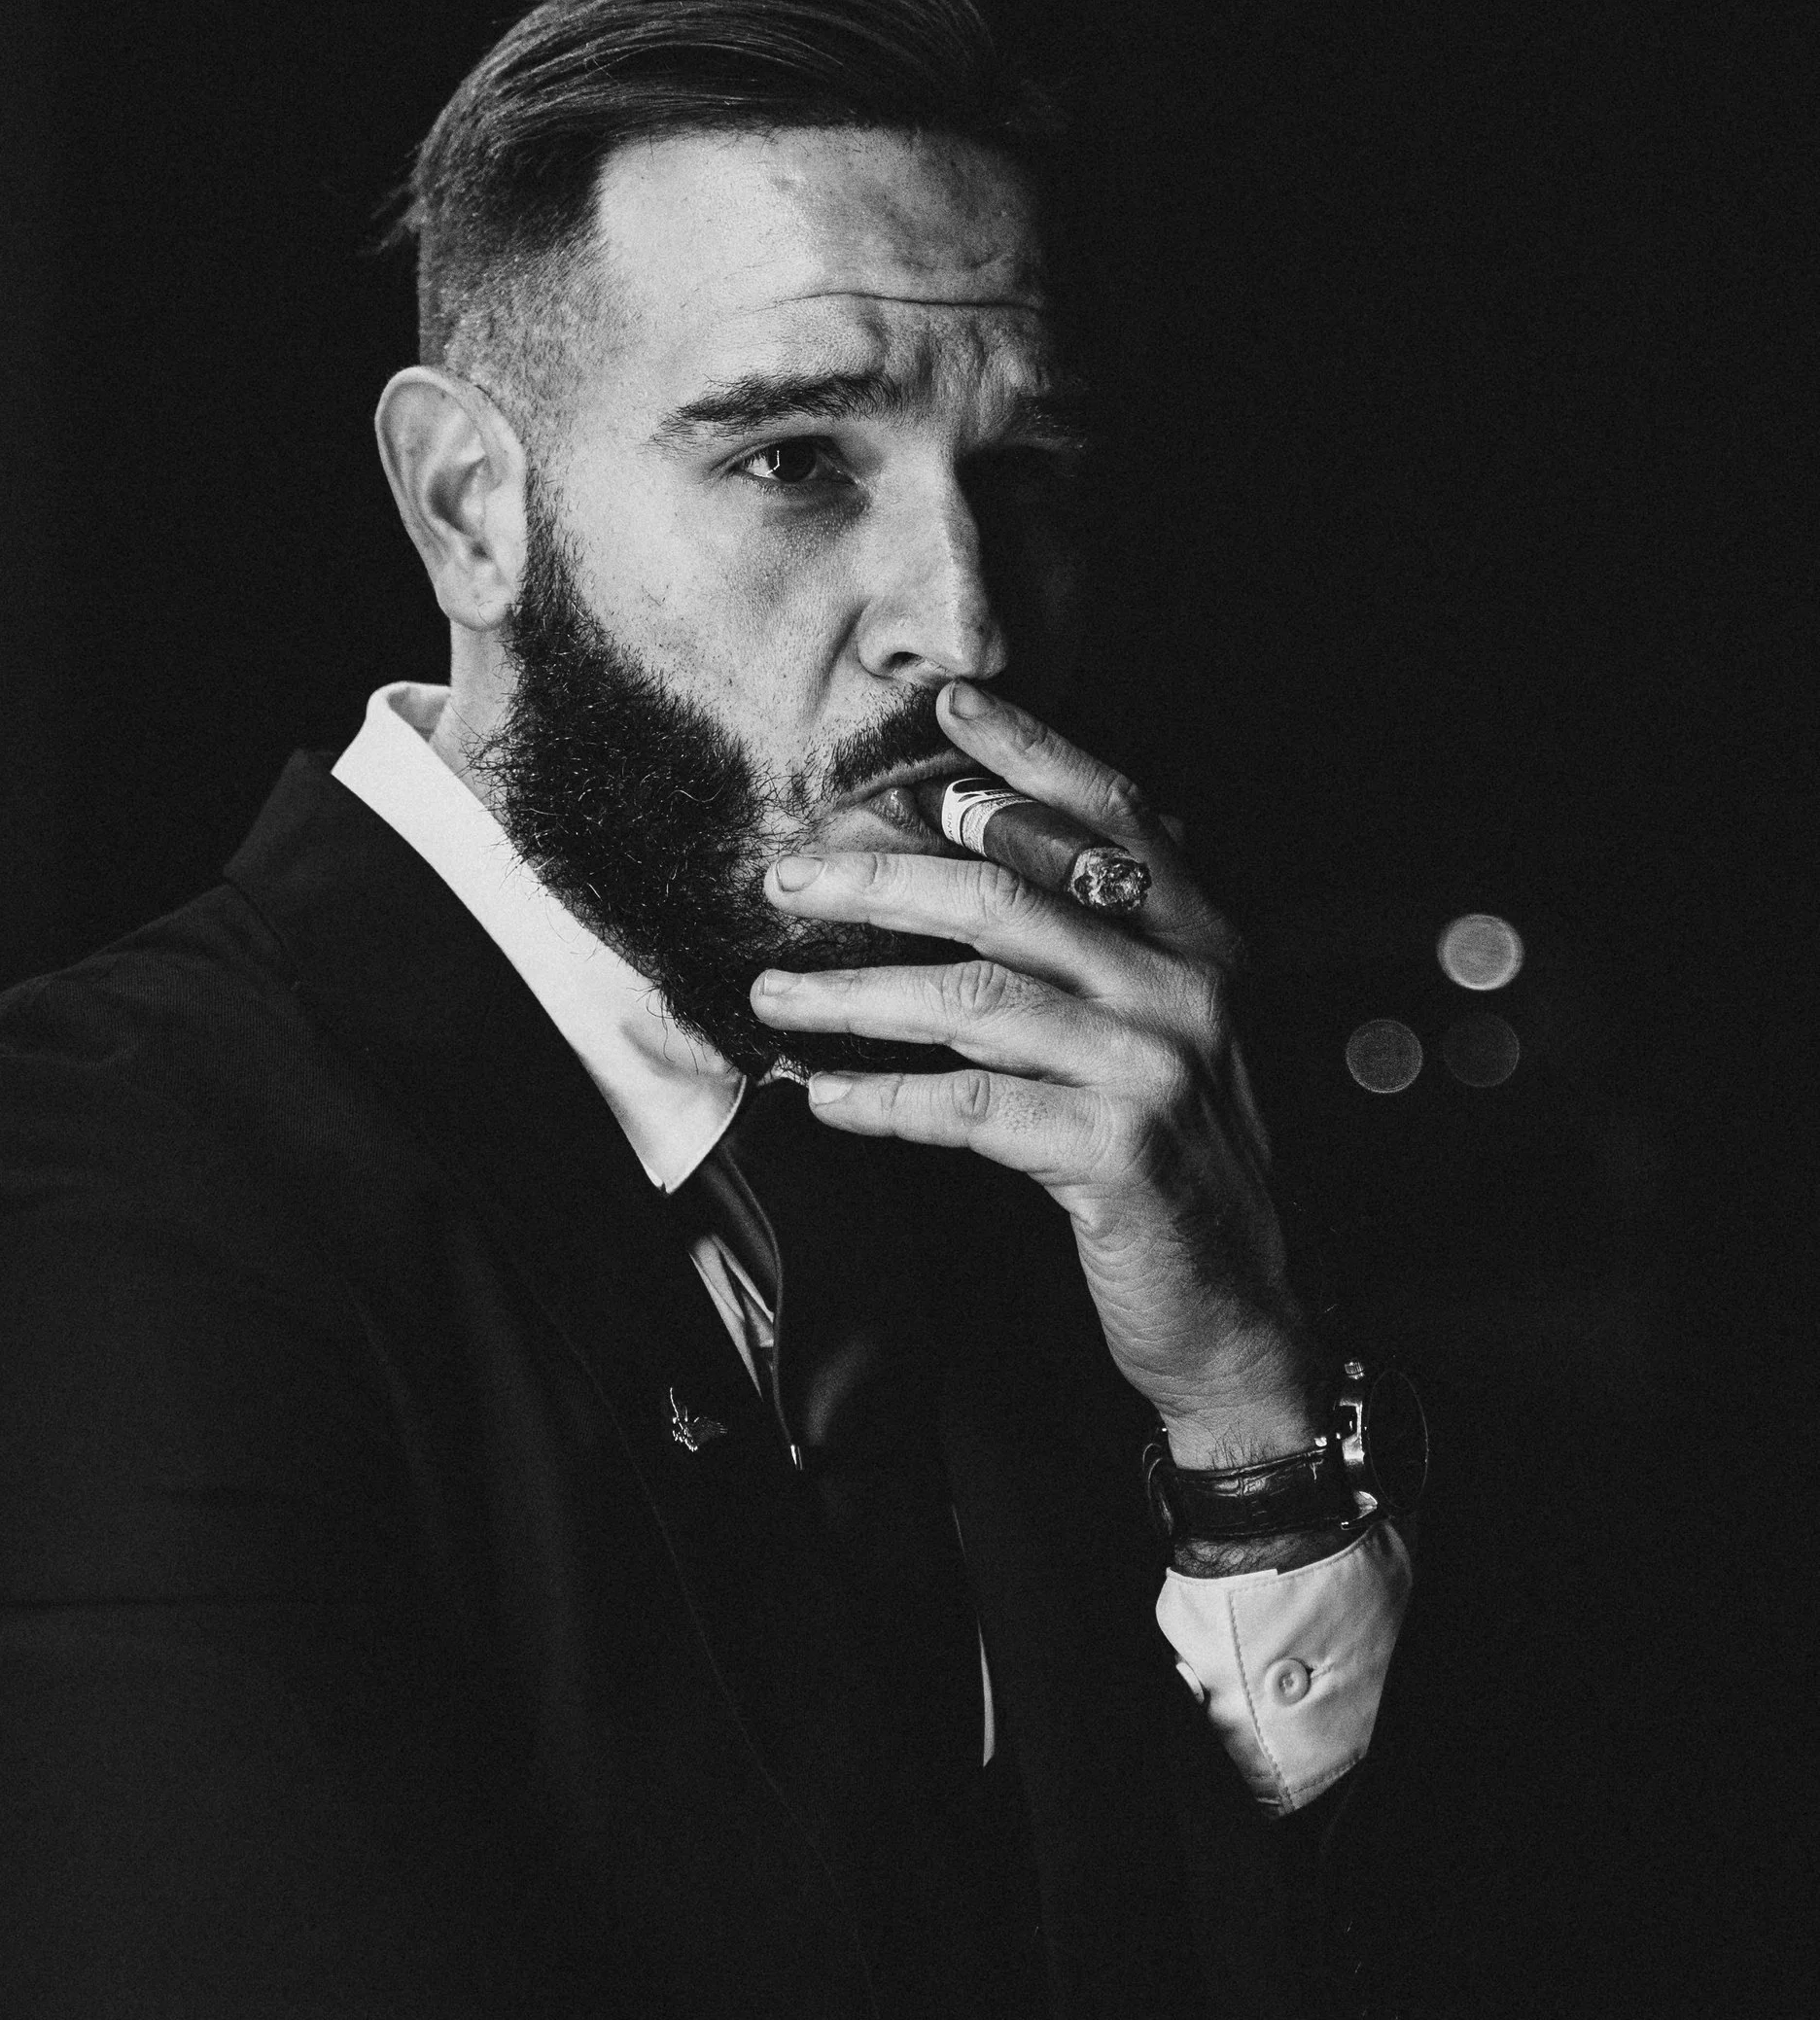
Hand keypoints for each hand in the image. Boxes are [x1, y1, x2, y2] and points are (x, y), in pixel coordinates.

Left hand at [751, 682, 1321, 1459]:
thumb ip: (1095, 949)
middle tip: (787, 878)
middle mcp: (1187, 986)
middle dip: (879, 877)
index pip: (1111, 815)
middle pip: (1008, 894)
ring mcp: (1154, 1066)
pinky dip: (885, 1099)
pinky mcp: (1116, 1152)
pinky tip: (825, 1096)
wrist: (1247, 1312)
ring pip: (971, 997)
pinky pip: (970, 1106)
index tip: (947, 706)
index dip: (1031, 755)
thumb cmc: (1178, 1163)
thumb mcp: (1161, 1034)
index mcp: (1202, 938)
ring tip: (772, 996)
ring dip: (852, 994)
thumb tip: (966, 856)